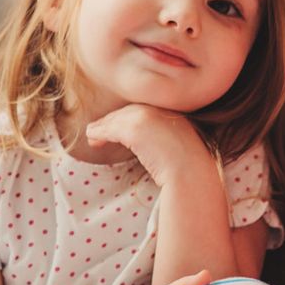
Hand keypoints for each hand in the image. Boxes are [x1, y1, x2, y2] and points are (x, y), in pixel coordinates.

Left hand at [86, 104, 211, 186]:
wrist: (192, 173)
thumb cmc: (190, 169)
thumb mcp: (182, 150)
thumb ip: (168, 144)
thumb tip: (155, 151)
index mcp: (174, 115)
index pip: (145, 112)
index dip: (128, 119)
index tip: (118, 129)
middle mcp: (160, 111)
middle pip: (128, 112)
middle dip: (112, 121)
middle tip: (98, 131)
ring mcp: (148, 117)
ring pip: (117, 119)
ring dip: (102, 128)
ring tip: (93, 138)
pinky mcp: (134, 129)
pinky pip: (110, 129)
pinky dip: (100, 134)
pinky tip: (94, 140)